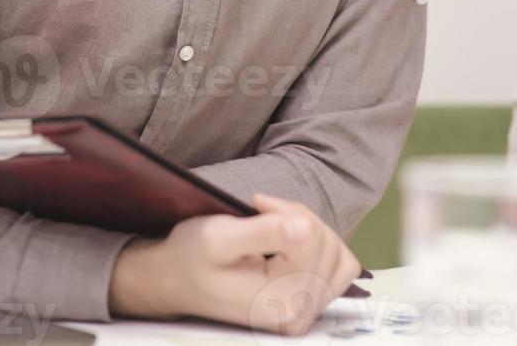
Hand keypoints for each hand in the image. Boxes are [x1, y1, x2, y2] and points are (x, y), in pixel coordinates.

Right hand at [110, 191, 359, 336]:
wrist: (176, 280)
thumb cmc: (192, 258)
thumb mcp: (218, 237)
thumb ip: (263, 232)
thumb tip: (305, 227)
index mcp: (278, 301)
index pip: (312, 239)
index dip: (286, 210)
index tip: (256, 202)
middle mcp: (298, 315)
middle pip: (327, 245)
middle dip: (296, 216)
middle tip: (263, 210)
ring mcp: (305, 312)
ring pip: (337, 254)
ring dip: (310, 228)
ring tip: (275, 223)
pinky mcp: (308, 303)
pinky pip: (339, 268)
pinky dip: (321, 245)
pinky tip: (293, 239)